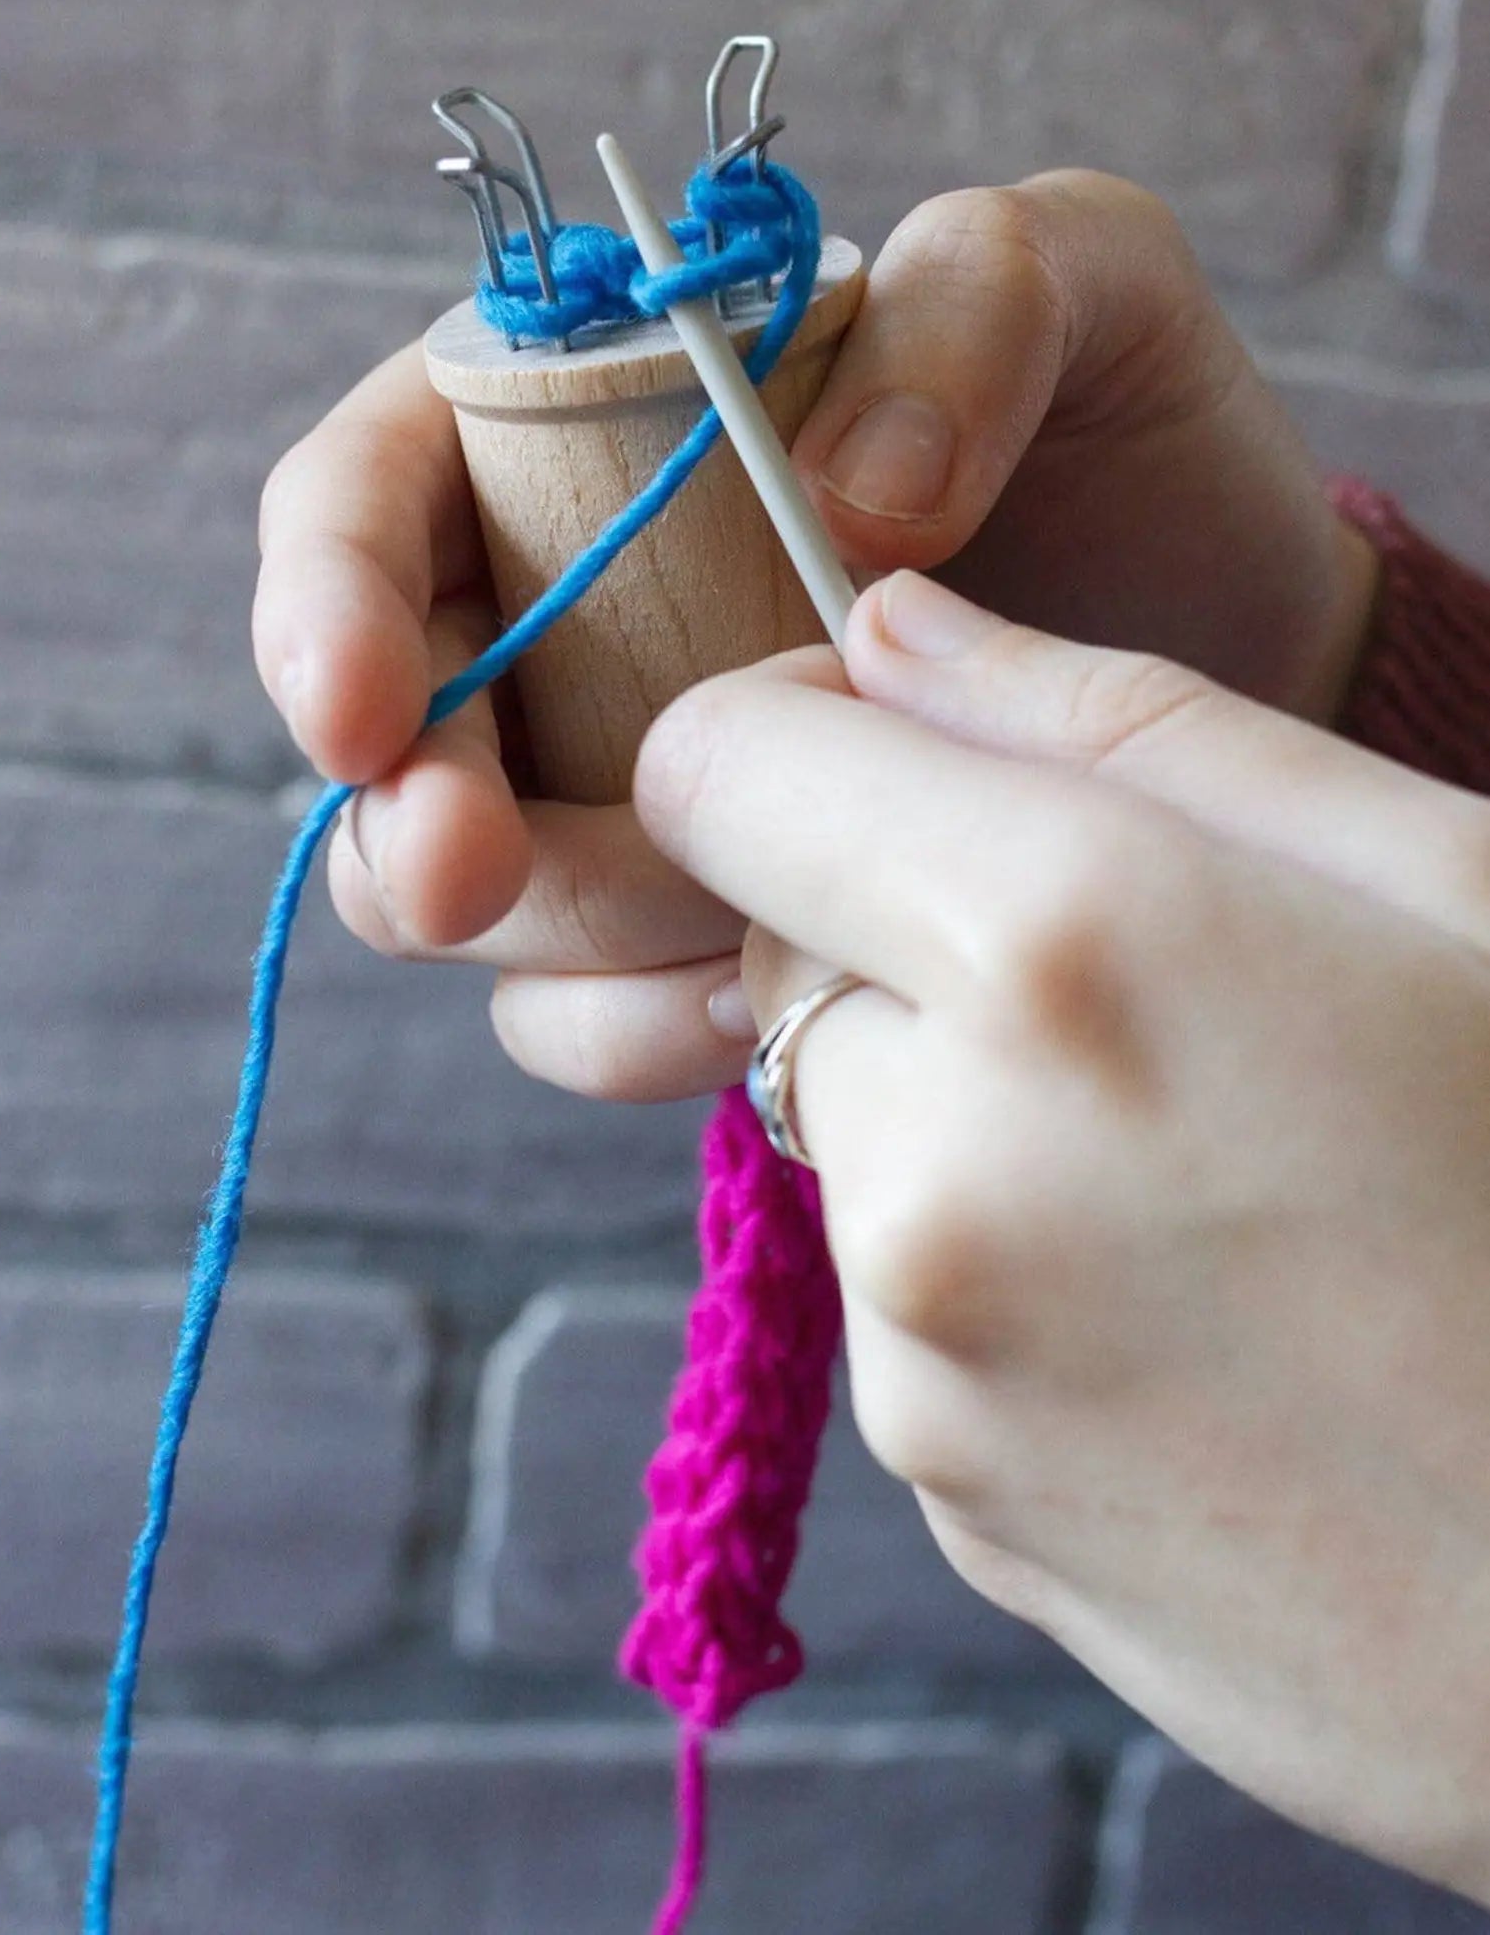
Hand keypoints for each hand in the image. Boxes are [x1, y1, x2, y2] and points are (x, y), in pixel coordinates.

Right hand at [253, 174, 1378, 1102]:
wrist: (1225, 654)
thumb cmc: (1130, 448)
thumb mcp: (1078, 295)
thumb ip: (972, 303)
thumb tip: (848, 492)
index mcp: (583, 431)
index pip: (370, 502)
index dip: (326, 605)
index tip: (360, 714)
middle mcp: (566, 620)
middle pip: (393, 745)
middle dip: (410, 824)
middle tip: (475, 877)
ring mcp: (615, 789)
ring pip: (472, 910)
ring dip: (559, 941)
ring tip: (737, 933)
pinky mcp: (689, 920)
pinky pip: (585, 1013)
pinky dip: (641, 1030)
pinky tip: (761, 1001)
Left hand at [632, 572, 1489, 1904]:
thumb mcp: (1444, 876)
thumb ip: (1125, 722)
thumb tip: (889, 633)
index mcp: (1063, 952)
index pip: (718, 769)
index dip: (789, 740)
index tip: (900, 761)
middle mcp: (939, 1167)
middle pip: (789, 962)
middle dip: (918, 944)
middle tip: (1165, 1002)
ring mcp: (928, 1367)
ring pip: (854, 1137)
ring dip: (970, 1115)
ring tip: (1222, 1183)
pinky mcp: (952, 1502)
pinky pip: (910, 1305)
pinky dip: (1002, 1273)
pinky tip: (1209, 1322)